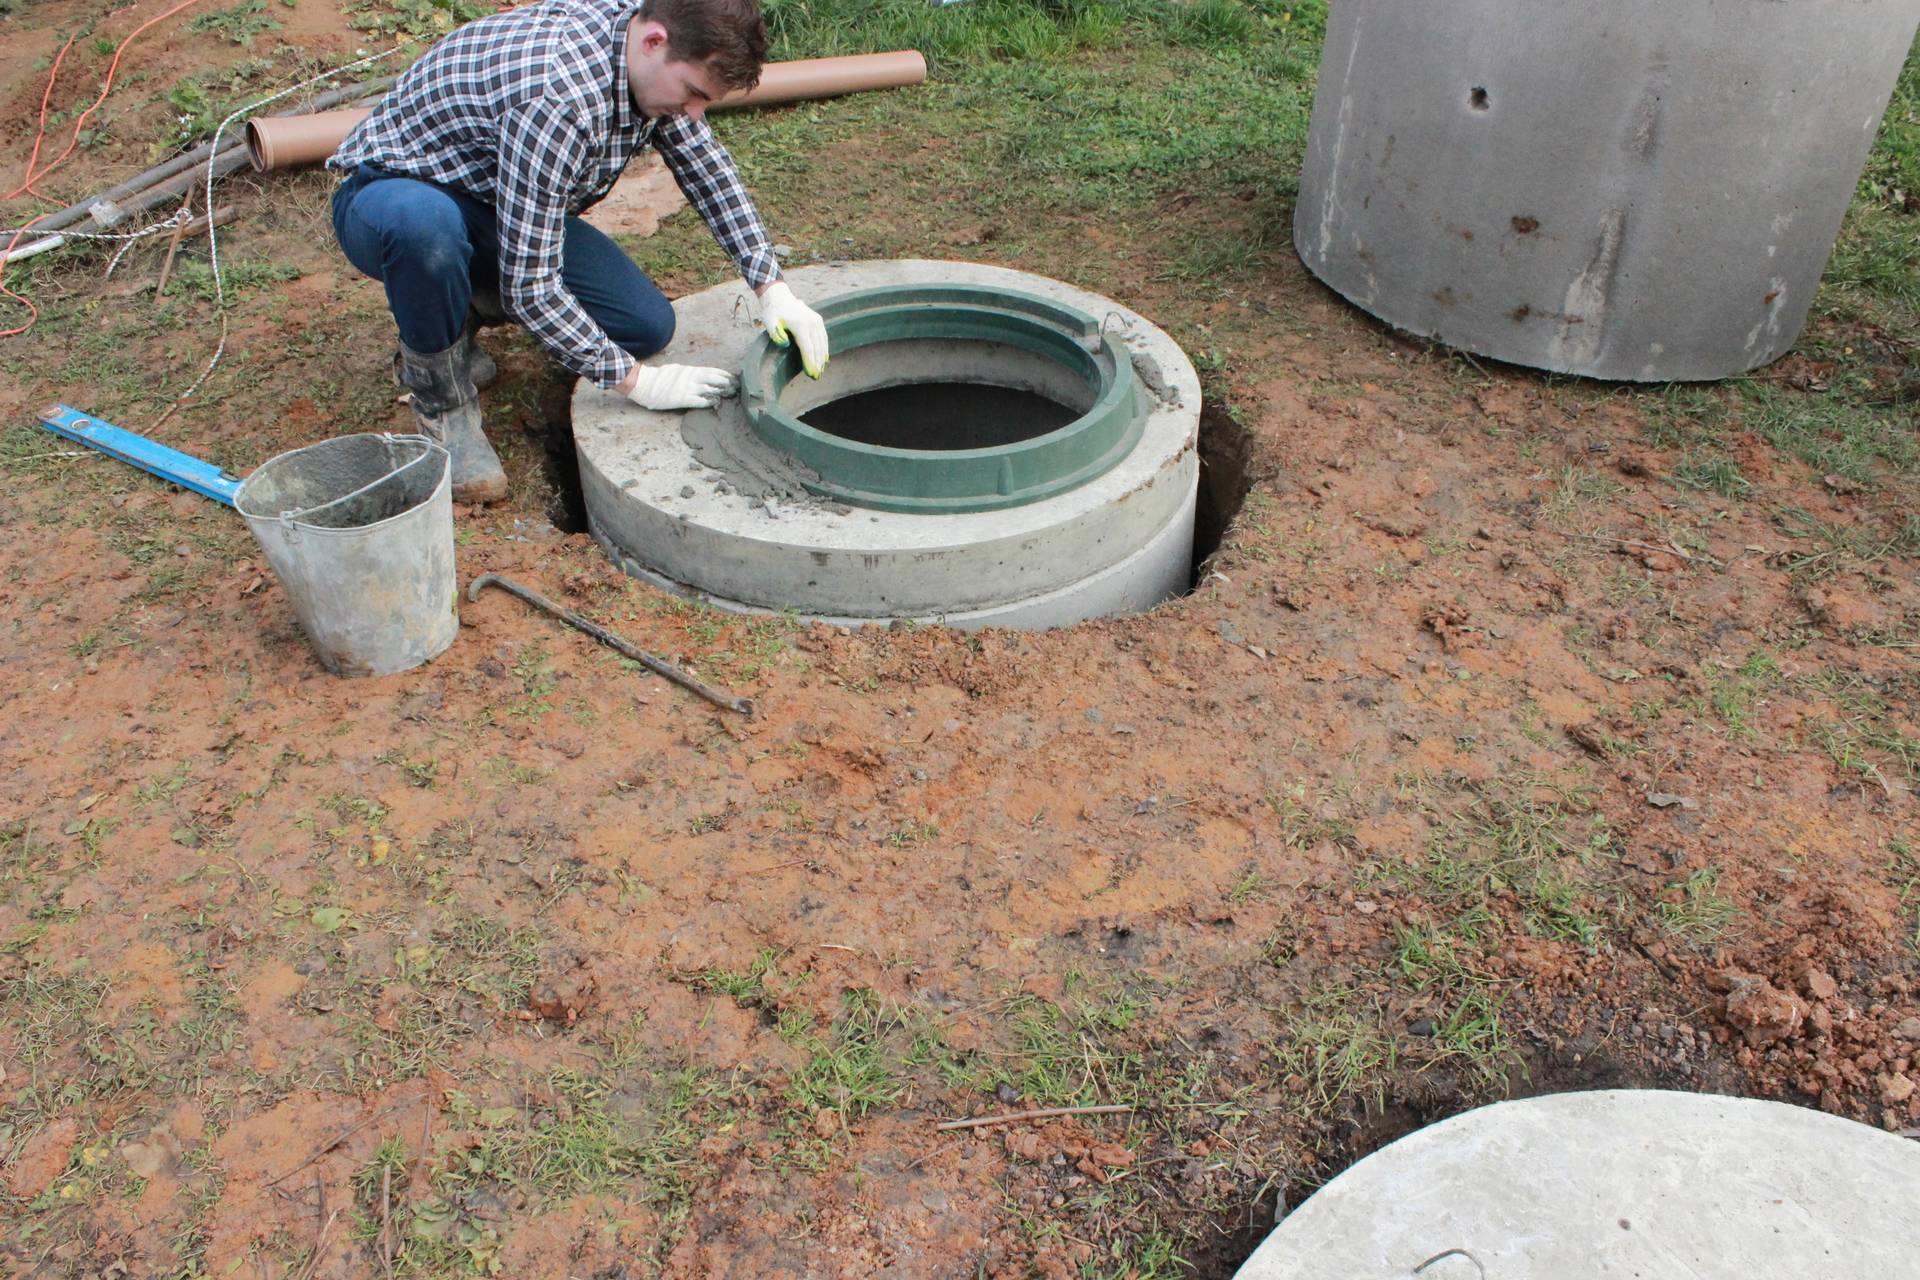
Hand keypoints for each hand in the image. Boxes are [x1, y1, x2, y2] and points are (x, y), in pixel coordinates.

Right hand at [623, 363, 737, 410]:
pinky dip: (710, 401)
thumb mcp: (676, 370)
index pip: (713, 371)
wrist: (643, 382)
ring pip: (711, 388)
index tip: (735, 378)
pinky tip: (716, 403)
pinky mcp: (683, 399)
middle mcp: (692, 377)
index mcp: (690, 370)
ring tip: (732, 395)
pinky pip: (700, 400)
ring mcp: (688, 388)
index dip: (725, 375)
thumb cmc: (658, 377)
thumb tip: (698, 376)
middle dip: (728, 383)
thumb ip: (688, 373)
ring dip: (723, 392)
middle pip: (716, 379)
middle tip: (737, 388)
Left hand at [755, 281, 828, 378]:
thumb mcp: (769, 323)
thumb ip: (776, 335)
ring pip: (822, 343)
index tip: (811, 374)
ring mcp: (817, 321)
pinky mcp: (818, 320)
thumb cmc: (772, 313)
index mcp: (800, 325)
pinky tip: (824, 359)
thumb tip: (786, 344)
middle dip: (817, 364)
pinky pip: (823, 338)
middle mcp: (812, 322)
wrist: (780, 297)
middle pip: (816, 348)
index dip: (810, 362)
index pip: (807, 348)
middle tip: (816, 378)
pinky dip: (824, 349)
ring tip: (820, 372)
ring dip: (822, 359)